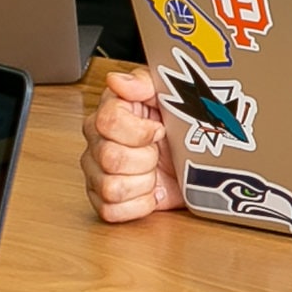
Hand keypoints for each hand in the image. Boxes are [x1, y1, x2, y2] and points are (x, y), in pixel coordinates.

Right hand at [81, 66, 183, 221]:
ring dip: (142, 183)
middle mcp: (97, 143)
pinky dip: (138, 205)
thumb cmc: (178, 128)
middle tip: (157, 154)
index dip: (139, 130)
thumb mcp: (169, 96)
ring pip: (111, 187)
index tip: (159, 130)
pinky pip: (111, 210)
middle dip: (145, 159)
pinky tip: (149, 191)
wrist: (194, 162)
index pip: (108, 121)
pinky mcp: (104, 201)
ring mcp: (97, 173)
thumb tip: (118, 81)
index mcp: (109, 114)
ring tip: (153, 173)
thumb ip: (142, 83)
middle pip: (110, 157)